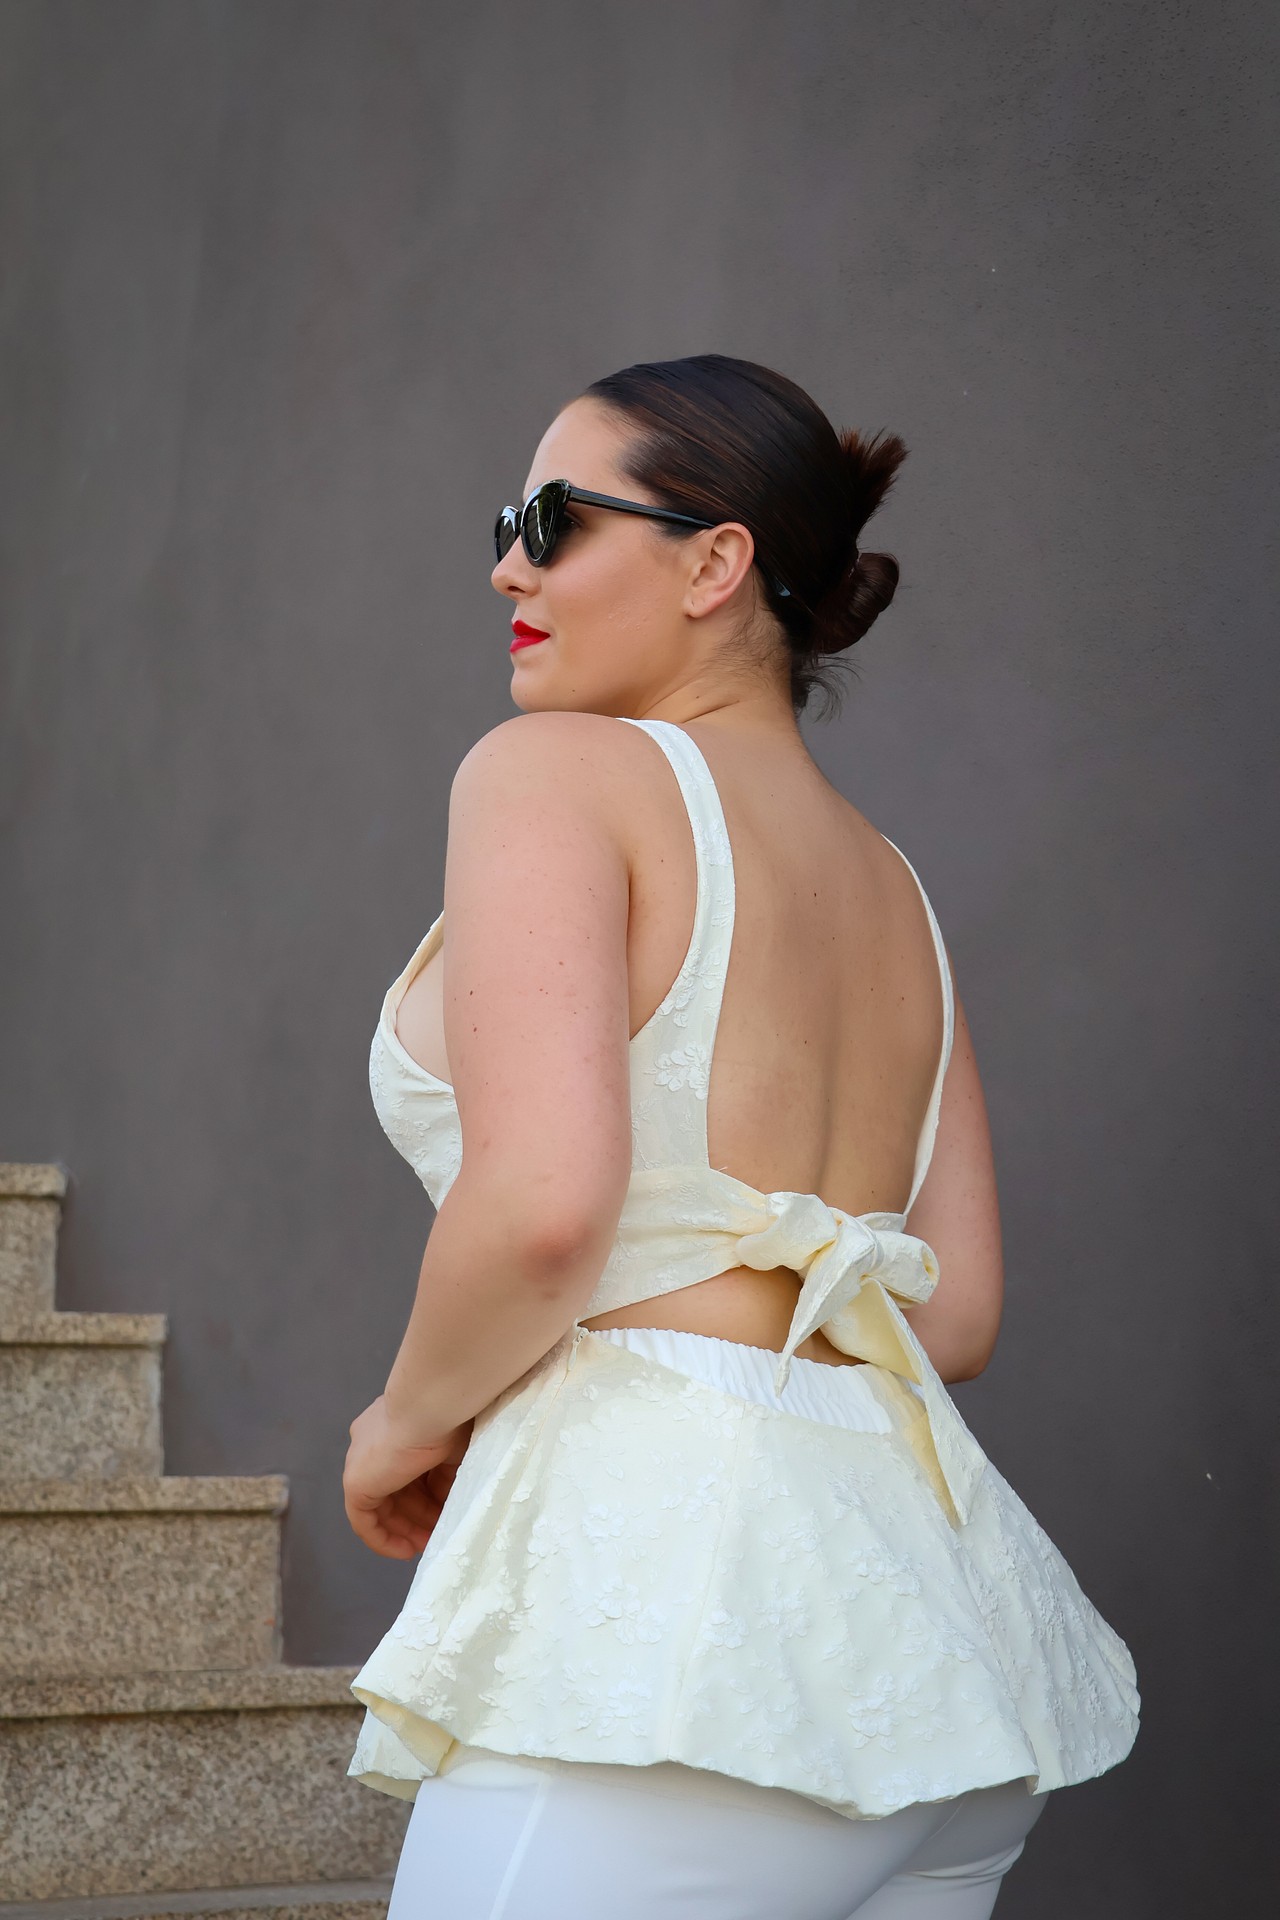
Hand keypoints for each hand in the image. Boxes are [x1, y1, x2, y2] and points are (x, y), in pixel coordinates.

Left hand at [343, 1395, 472, 1559]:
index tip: (443, 1511)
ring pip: (380, 1506)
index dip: (425, 1494)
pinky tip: (406, 1550)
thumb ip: (445, 1476)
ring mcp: (360, 1462)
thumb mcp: (453, 1451)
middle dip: (416, 1515)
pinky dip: (383, 1538)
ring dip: (404, 1529)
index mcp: (391, 1427)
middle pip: (393, 1489)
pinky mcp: (356, 1482)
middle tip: (436, 1534)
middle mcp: (370, 1443)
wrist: (432, 1404)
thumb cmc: (450, 1418)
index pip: (405, 1469)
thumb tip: (445, 1502)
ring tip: (427, 1545)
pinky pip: (364, 1520)